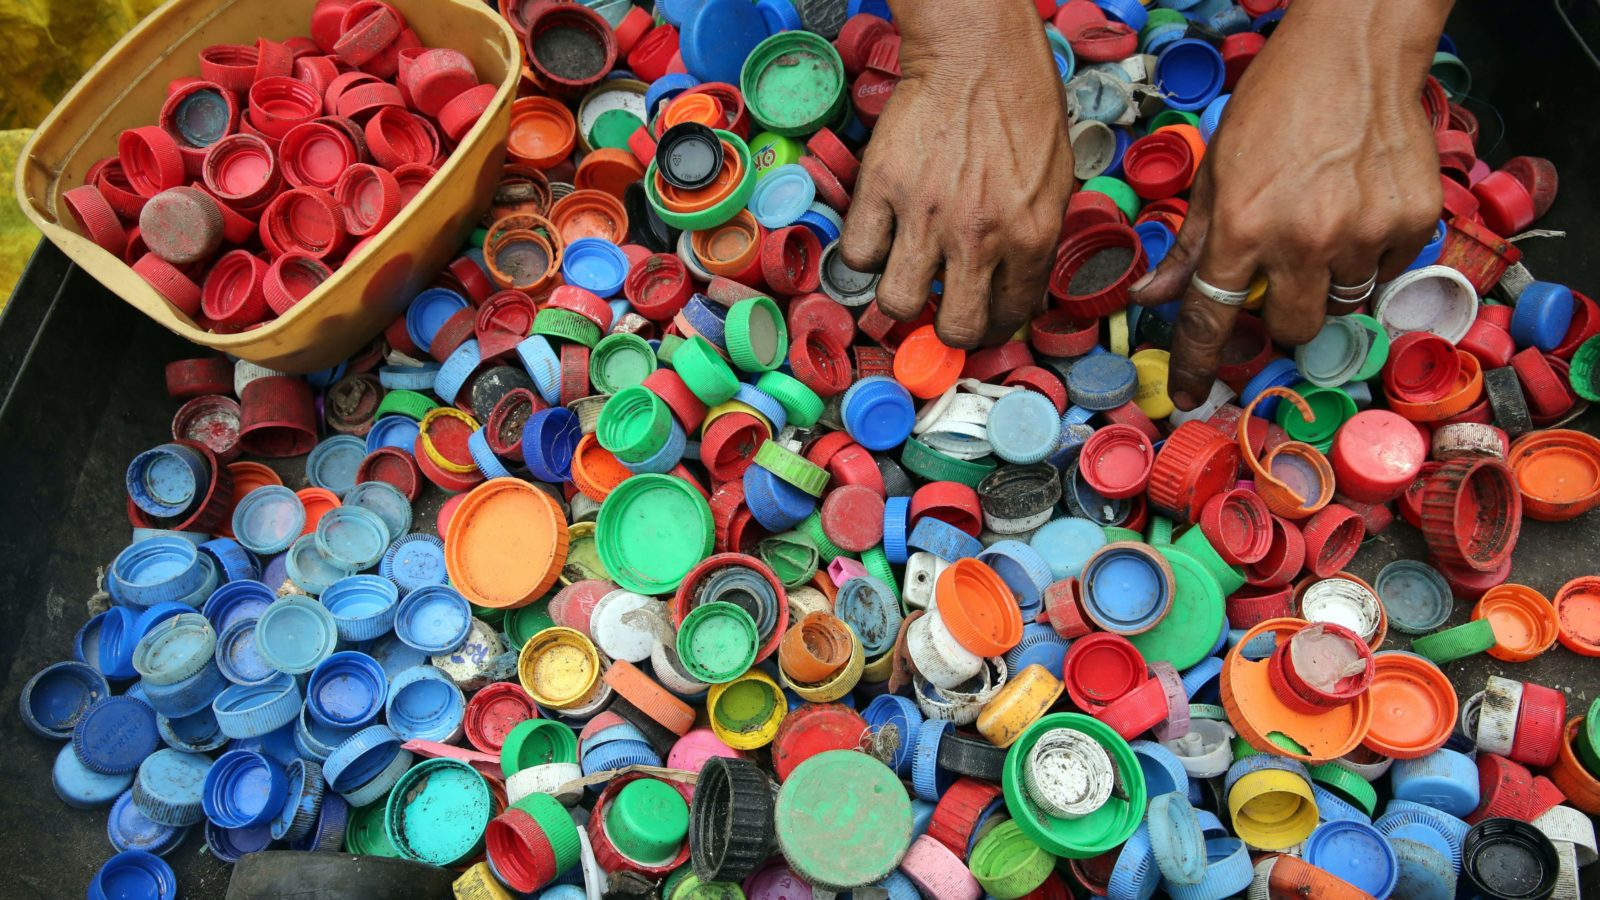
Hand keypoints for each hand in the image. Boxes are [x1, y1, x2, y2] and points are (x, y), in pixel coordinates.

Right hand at [840, 0, 1072, 348]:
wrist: (977, 53)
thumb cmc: (1023, 108)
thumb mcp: (1056, 183)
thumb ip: (1034, 242)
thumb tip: (1011, 289)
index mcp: (1032, 237)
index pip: (1008, 316)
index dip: (991, 323)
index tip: (980, 315)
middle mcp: (980, 236)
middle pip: (953, 328)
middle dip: (948, 325)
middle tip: (943, 305)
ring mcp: (926, 215)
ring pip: (898, 302)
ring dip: (903, 294)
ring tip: (910, 270)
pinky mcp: (881, 189)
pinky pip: (859, 254)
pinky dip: (866, 252)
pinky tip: (883, 234)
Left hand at [1128, 0, 1450, 409]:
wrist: (1354, 52)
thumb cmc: (1277, 105)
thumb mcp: (1217, 172)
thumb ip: (1192, 243)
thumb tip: (1152, 296)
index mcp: (1245, 227)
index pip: (1212, 319)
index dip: (1198, 364)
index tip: (1191, 395)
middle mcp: (1305, 239)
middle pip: (1293, 329)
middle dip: (1283, 316)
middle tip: (1284, 276)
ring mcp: (1365, 233)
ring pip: (1343, 305)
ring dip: (1328, 284)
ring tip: (1325, 227)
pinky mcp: (1412, 222)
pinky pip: (1387, 272)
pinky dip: (1372, 256)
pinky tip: (1360, 210)